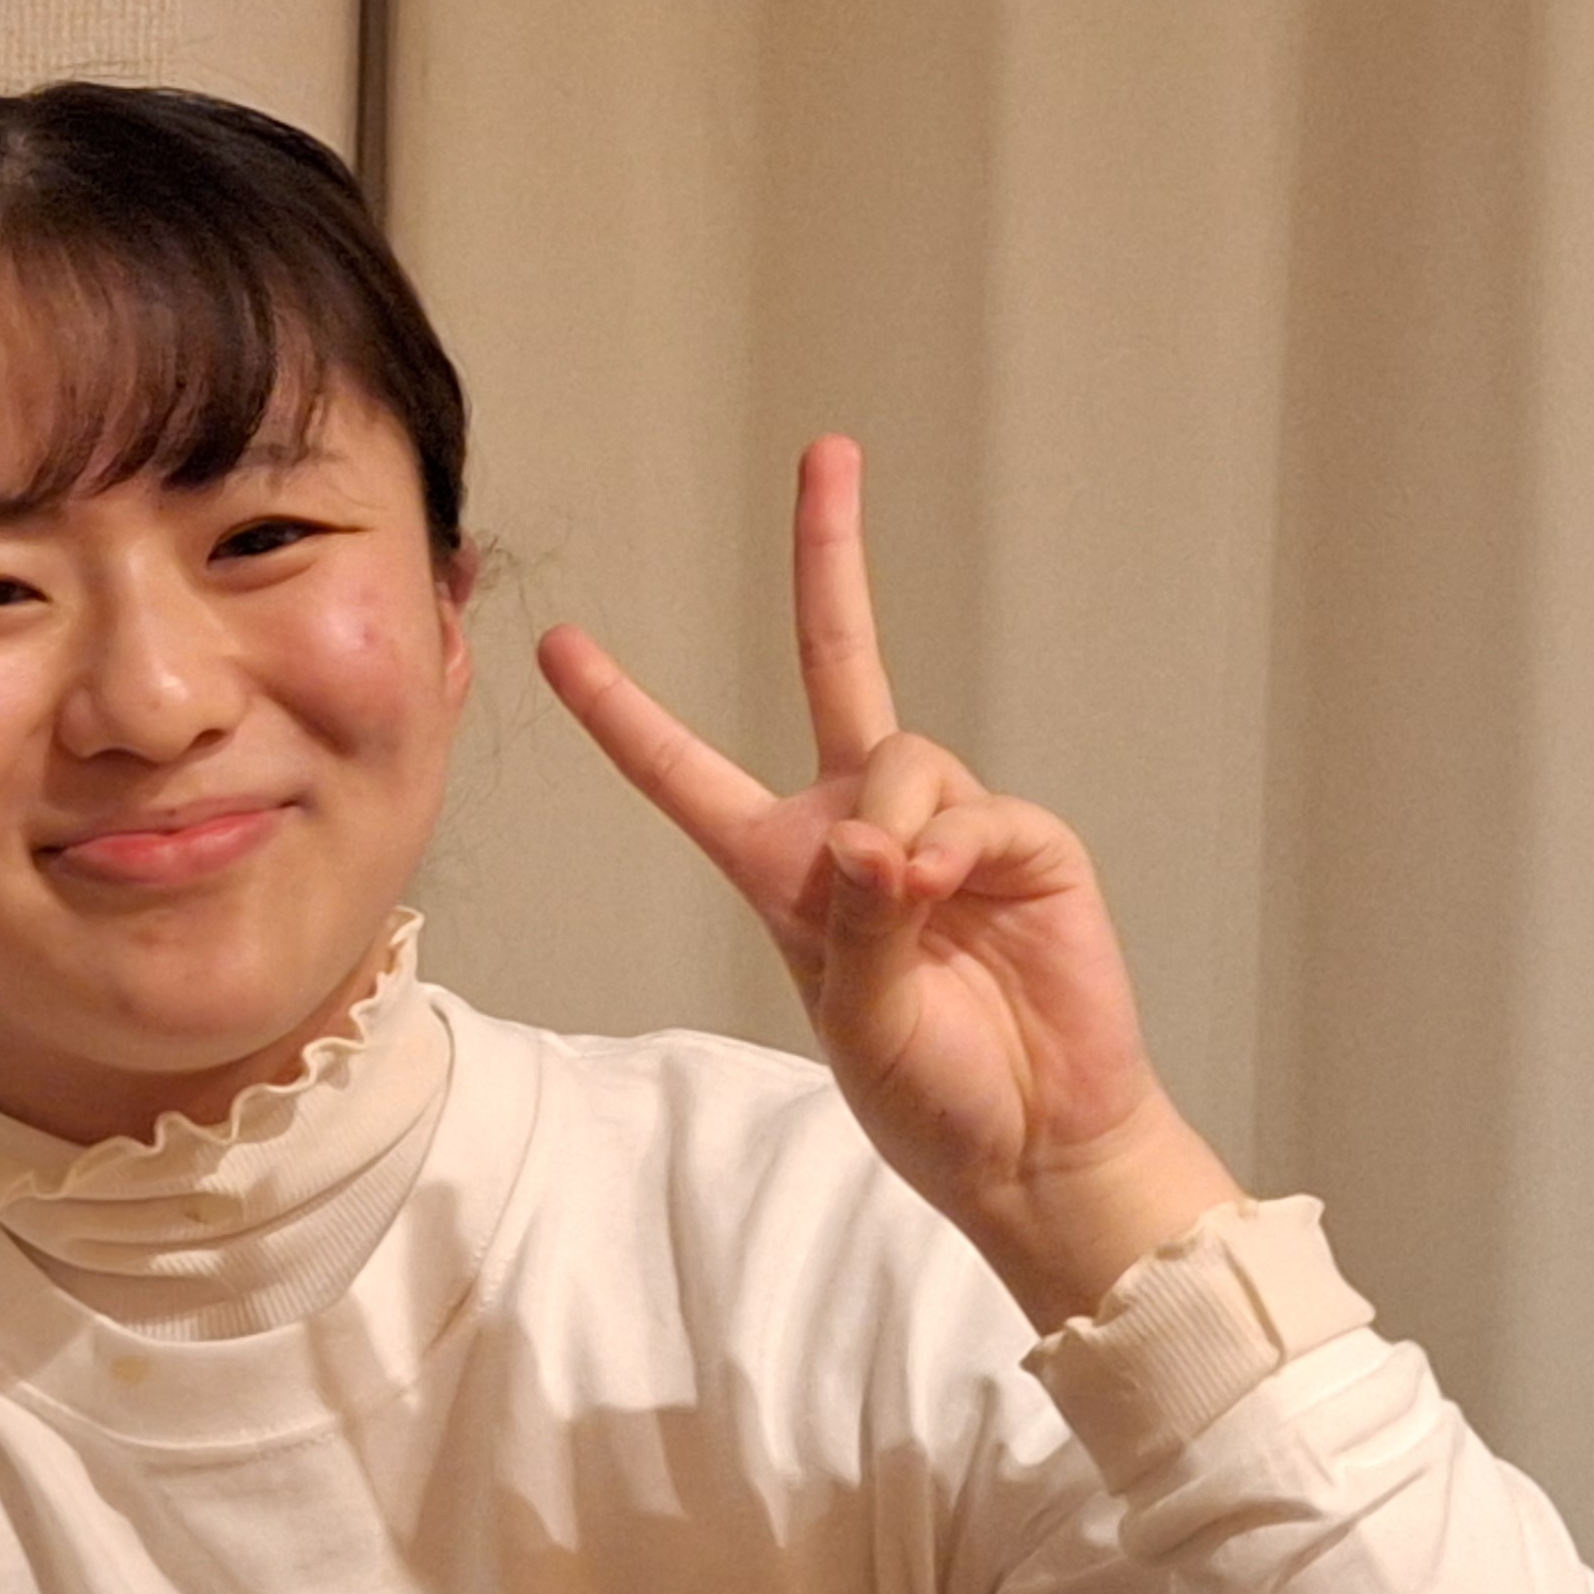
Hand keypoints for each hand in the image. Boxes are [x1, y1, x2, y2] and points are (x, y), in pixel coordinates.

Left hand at [535, 437, 1239, 1324]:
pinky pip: (968, 810)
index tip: (557, 642)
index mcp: (782, 868)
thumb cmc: (932, 1094)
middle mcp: (861, 825)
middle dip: (830, 555)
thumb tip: (877, 844)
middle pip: (837, 661)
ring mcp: (946, 824)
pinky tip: (952, 899)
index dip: (623, 711)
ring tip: (915, 914)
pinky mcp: (1022, 842)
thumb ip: (854, 926)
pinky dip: (948, 851)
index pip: (685, 773)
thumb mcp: (856, 1021)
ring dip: (892, 830)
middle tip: (827, 451)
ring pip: (899, 756)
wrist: (1036, 1142)